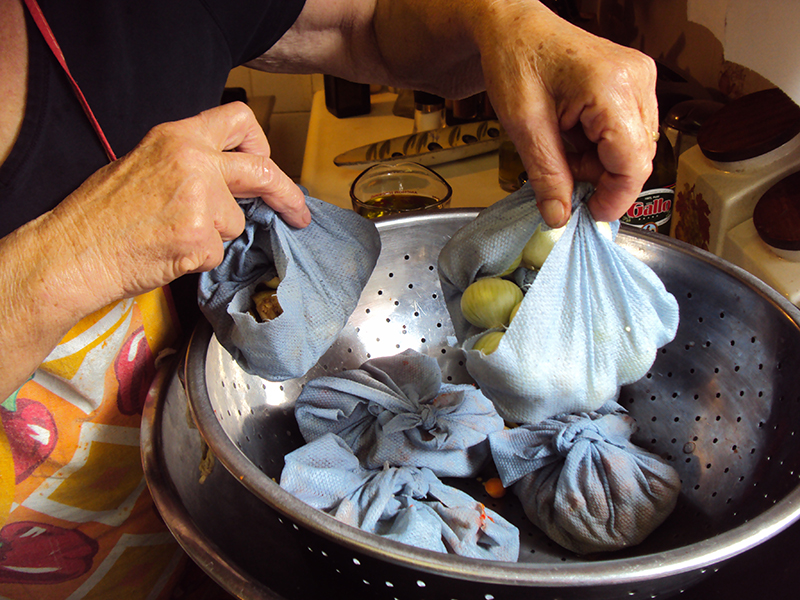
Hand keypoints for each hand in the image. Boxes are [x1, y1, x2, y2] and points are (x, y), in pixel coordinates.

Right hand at [53, 101, 309, 305]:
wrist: (73, 251)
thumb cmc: (100, 214)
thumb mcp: (144, 163)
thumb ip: (190, 162)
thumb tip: (229, 178)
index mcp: (178, 137)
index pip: (240, 119)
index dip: (261, 143)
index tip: (269, 162)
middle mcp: (194, 162)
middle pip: (262, 170)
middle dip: (288, 195)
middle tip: (298, 212)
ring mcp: (201, 201)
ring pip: (234, 223)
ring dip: (214, 235)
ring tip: (172, 235)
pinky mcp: (201, 239)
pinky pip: (218, 252)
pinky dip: (199, 258)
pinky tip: (169, 252)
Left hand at [476, 3, 657, 226]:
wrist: (513, 27)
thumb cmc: (515, 60)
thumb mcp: (524, 126)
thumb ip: (547, 175)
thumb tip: (559, 216)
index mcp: (613, 88)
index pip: (634, 164)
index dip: (613, 198)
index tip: (588, 214)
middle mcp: (637, 80)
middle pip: (638, 158)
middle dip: (602, 179)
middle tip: (563, 179)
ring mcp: (639, 79)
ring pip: (634, 148)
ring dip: (600, 164)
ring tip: (563, 149)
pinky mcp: (632, 83)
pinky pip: (628, 132)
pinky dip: (601, 147)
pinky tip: (574, 137)